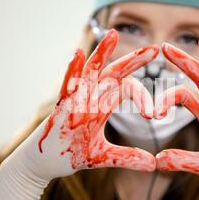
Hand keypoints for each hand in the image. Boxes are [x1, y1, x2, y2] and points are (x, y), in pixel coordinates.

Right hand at [0, 30, 157, 199]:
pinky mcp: (60, 109)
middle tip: (154, 48)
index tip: (155, 115)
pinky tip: (77, 55)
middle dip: (133, 60)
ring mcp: (74, 101)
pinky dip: (72, 72)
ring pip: (89, 72)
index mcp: (102, 105)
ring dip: (101, 53)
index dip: (142, 97)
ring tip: (114, 35)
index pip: (126, 89)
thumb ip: (127, 156)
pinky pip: (66, 87)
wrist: (43, 164)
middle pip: (113, 73)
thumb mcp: (103, 157)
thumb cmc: (71, 155)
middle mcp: (90, 98)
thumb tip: (153, 164)